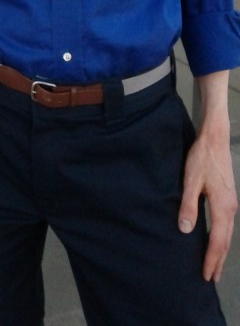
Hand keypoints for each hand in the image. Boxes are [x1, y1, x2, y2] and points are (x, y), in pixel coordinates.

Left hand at [179, 73, 236, 281]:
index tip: (206, 275)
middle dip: (218, 260)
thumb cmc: (202, 158)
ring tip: (214, 264)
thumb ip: (188, 206)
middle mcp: (231, 209)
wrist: (215, 139)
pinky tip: (216, 238)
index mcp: (223, 208)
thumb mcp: (190, 181)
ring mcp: (232, 203)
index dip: (211, 259)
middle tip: (211, 278)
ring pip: (227, 234)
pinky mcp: (228, 197)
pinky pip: (226, 224)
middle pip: (225, 242)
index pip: (217, 241)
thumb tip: (186, 230)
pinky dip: (222, 237)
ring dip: (221, 250)